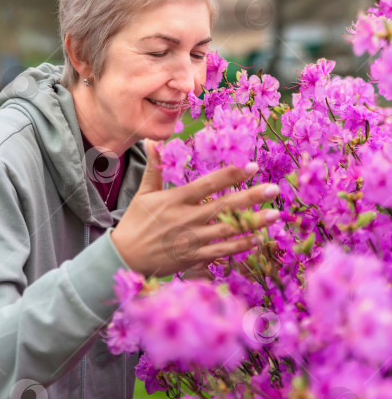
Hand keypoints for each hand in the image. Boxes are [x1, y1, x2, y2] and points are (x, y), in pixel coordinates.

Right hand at [111, 140, 280, 277]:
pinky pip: (221, 252)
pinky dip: (239, 246)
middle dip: (250, 197)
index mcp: (175, 199)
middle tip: (274, 189)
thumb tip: (153, 140)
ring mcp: (191, 240)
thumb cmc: (135, 221)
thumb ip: (154, 167)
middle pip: (224, 206)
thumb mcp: (144, 192)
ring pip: (227, 231)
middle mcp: (186, 219)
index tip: (251, 166)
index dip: (230, 175)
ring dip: (252, 223)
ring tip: (274, 215)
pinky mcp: (193, 258)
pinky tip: (257, 239)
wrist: (124, 256)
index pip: (208, 184)